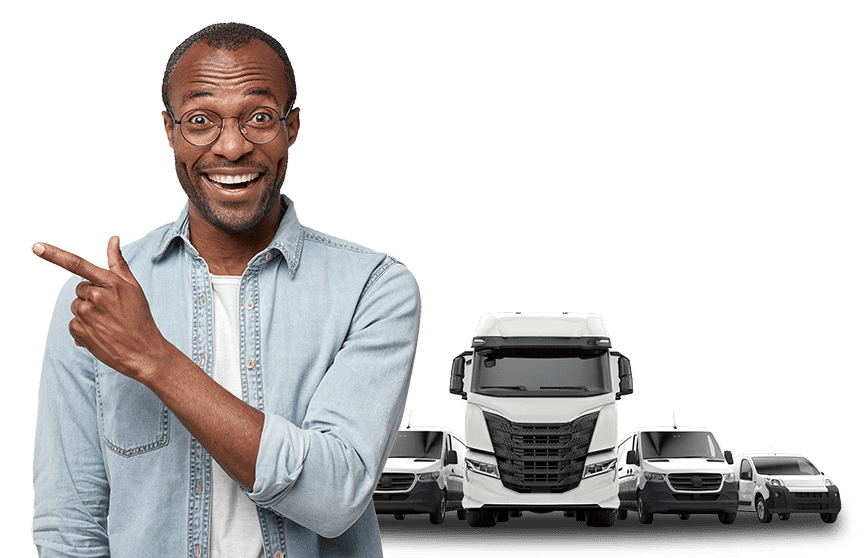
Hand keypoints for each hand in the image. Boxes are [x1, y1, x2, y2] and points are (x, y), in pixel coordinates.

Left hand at [32, 236, 167, 379]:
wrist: (142, 351)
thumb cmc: (139, 316)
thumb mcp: (133, 286)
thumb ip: (118, 262)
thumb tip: (114, 238)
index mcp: (110, 282)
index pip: (77, 264)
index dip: (54, 254)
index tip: (36, 246)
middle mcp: (96, 296)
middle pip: (80, 289)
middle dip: (90, 296)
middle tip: (110, 309)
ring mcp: (87, 314)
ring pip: (76, 306)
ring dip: (87, 312)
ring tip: (107, 323)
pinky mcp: (79, 330)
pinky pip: (73, 323)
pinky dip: (84, 328)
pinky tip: (100, 333)